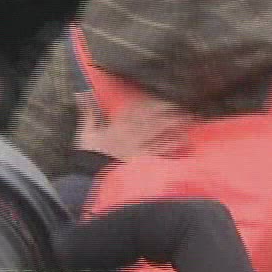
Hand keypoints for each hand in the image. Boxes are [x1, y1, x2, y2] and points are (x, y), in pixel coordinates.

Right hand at [75, 93, 191, 162]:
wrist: (91, 179)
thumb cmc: (89, 155)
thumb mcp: (86, 132)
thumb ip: (88, 112)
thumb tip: (82, 92)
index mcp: (118, 126)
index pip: (139, 110)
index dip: (154, 103)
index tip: (166, 99)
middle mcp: (132, 134)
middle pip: (155, 120)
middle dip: (170, 113)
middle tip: (184, 108)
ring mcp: (141, 148)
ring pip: (162, 134)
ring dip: (176, 126)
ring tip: (189, 120)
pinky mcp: (145, 162)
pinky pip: (162, 152)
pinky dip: (173, 146)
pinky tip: (183, 142)